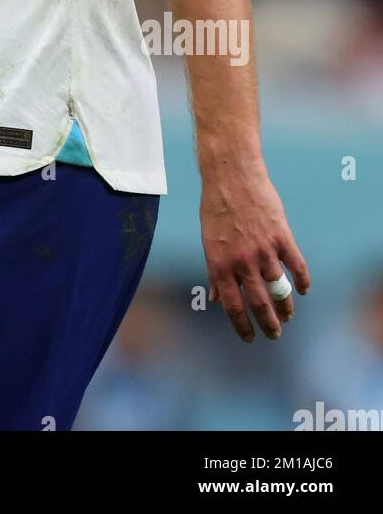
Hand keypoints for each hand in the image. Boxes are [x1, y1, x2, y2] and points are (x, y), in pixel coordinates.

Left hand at [201, 171, 309, 341]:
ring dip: (286, 307)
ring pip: (280, 289)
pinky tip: (304, 290)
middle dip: (268, 324)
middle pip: (259, 304)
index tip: (250, 338)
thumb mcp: (208, 240)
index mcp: (220, 264)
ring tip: (288, 316)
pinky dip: (303, 281)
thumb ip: (214, 270)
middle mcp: (242, 261)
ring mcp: (263, 250)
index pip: (233, 306)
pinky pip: (297, 266)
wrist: (231, 175)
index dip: (243, 326)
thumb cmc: (215, 206)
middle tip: (275, 334)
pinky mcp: (281, 237)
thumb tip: (215, 298)